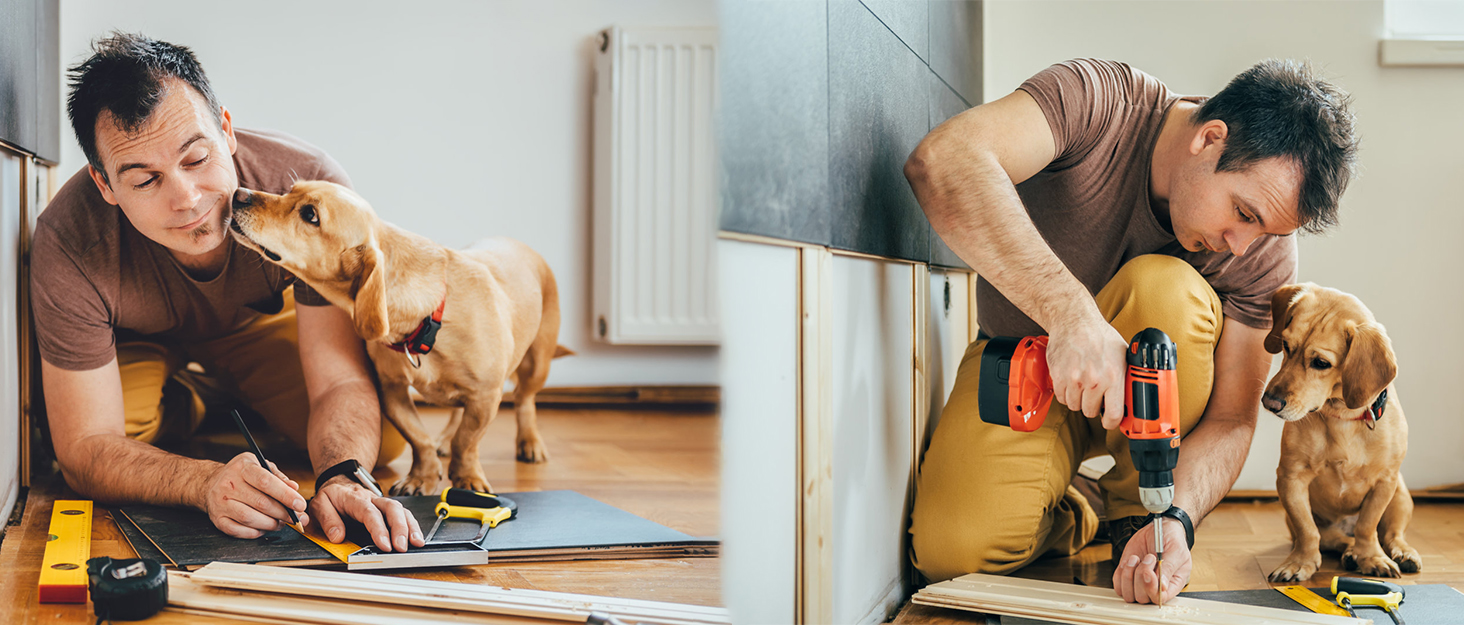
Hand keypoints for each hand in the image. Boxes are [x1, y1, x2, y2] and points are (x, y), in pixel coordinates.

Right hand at [202, 452, 308, 538]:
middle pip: (260, 503)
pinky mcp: (217, 519)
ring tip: (281, 523)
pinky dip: (254, 533)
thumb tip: (294, 488)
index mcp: (243, 468)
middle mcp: (229, 484)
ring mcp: (221, 503)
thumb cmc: (242, 475)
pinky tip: (264, 528)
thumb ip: (278, 477)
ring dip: (270, 524)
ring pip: (249, 518)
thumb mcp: (260, 466)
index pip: (266, 482)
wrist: (210, 483)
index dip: (285, 495)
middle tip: (297, 519)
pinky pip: (238, 530)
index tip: (300, 505)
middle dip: (283, 513)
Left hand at [308, 476, 423, 552]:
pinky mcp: (388, 509)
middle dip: (400, 528)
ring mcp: (382, 503)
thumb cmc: (331, 497)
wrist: (339, 484)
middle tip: (401, 547)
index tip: (384, 545)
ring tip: (416, 544)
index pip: (369, 512)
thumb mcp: (319, 505)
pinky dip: (412, 527)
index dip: (379, 529)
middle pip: (392, 508)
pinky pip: (404, 515)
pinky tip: (416, 538)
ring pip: (401, 510)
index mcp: (354, 498)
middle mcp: (372, 499)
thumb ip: (327, 520)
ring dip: (410, 528)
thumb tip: (338, 537)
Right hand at [1047, 316, 1127, 428]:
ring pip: (1074, 406)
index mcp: (1113, 377)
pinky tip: (1071, 382)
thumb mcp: (1123, 354)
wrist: (1074, 321)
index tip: (1110, 421)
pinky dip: (1065, 393)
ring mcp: (1074, 379)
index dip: (1112, 423)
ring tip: (1082, 386)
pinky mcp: (1058, 377)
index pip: (1113, 415)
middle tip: (1095, 396)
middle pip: (1090, 412)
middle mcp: (1093, 380)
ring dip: (1078, 400)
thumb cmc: (1099, 335)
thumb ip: (1127, 376)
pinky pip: (1061, 398)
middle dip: (1093, 406)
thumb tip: (1134, 394)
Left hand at [1113, 517, 1190, 603]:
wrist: (1159, 529)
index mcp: (1171, 586)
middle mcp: (1154, 588)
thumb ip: (1169, 569)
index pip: (1159, 599)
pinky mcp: (1127, 575)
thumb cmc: (1172, 542)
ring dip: (1129, 575)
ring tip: (1137, 558)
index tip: (1148, 572)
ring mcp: (1139, 583)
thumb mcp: (1176, 552)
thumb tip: (1162, 587)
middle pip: (1142, 597)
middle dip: (1140, 576)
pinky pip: (1118, 584)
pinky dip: (1120, 572)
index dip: (1151, 589)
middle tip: (1149, 557)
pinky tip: (1131, 560)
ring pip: (1128, 594)